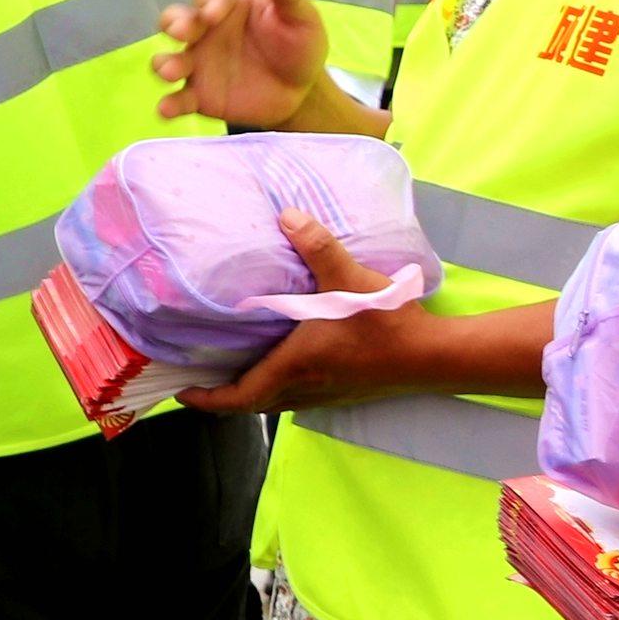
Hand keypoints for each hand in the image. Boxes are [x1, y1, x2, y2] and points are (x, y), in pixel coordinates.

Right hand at [152, 0, 327, 128]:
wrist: (302, 91)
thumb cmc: (299, 46)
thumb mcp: (302, 19)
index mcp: (226, 8)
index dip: (206, 4)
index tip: (214, 14)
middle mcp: (204, 33)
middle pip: (174, 22)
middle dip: (173, 25)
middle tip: (180, 33)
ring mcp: (198, 65)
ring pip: (168, 60)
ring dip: (164, 64)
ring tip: (170, 72)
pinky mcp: (199, 96)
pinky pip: (178, 100)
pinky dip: (169, 105)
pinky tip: (167, 110)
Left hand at [177, 214, 418, 414]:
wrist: (437, 356)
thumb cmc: (389, 322)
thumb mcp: (350, 279)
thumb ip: (318, 247)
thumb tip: (287, 216)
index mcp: (294, 367)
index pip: (238, 397)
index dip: (206, 399)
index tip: (181, 391)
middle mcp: (305, 388)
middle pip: (253, 403)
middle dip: (223, 396)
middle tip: (200, 378)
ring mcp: (327, 394)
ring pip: (276, 402)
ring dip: (252, 392)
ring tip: (232, 369)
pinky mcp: (345, 391)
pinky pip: (299, 397)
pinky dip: (279, 387)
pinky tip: (283, 363)